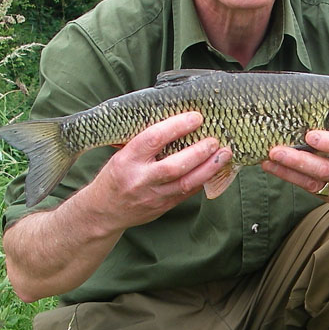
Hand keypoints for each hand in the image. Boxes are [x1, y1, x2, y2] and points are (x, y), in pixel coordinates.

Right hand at [87, 111, 232, 229]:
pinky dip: (203, 180)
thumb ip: (144, 142)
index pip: (153, 139)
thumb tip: (174, 120)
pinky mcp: (163, 207)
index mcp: (127, 159)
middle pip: (174, 165)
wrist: (104, 211)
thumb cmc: (115, 176)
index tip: (195, 117)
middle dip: (198, 152)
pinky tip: (215, 169)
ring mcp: (153, 196)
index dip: (177, 126)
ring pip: (186, 183)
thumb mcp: (121, 154)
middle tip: (214, 139)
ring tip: (224, 154)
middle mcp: (140, 179)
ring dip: (209, 168)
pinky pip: (188, 193)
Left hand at [262, 129, 328, 215]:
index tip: (311, 135)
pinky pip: (312, 190)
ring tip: (268, 161)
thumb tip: (316, 121)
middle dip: (298, 161)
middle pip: (326, 171)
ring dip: (288, 173)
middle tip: (276, 151)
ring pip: (314, 184)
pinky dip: (294, 179)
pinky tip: (277, 169)